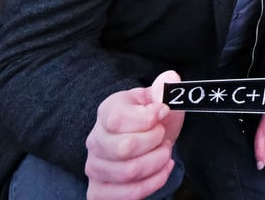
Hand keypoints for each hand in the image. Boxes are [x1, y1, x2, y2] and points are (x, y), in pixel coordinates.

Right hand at [85, 71, 184, 199]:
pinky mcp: (99, 191)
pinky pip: (125, 195)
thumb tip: (170, 77)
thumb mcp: (162, 100)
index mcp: (107, 112)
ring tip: (164, 152)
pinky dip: (152, 184)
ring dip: (157, 162)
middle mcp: (95, 140)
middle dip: (155, 142)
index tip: (163, 112)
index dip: (148, 118)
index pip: (118, 119)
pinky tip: (162, 170)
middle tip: (163, 136)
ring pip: (129, 172)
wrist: (147, 140)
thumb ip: (165, 89)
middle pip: (124, 148)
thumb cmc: (153, 120)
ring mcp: (94, 167)